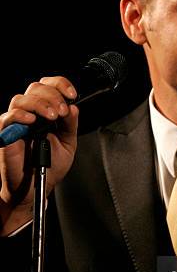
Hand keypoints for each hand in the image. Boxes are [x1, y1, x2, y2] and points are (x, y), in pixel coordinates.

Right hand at [0, 77, 78, 235]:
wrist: (37, 187)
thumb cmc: (49, 166)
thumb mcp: (68, 143)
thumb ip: (70, 125)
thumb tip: (74, 107)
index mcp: (45, 111)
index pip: (49, 86)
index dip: (60, 85)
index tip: (72, 95)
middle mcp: (30, 113)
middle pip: (35, 88)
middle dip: (53, 95)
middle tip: (62, 112)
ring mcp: (17, 123)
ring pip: (21, 99)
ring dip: (39, 104)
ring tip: (52, 117)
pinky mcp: (5, 134)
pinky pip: (7, 118)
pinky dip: (20, 115)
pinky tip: (32, 121)